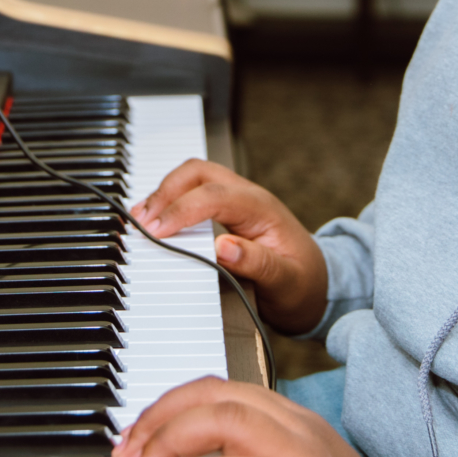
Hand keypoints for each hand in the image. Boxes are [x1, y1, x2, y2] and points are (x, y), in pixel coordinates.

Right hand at [129, 160, 329, 334]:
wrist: (317, 283)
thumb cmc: (303, 282)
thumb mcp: (287, 281)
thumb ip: (257, 264)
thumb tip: (223, 248)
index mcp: (262, 208)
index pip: (214, 195)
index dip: (182, 210)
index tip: (157, 231)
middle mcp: (248, 196)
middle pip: (199, 172)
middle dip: (166, 191)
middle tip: (143, 221)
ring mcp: (236, 199)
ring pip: (193, 176)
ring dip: (164, 192)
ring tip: (140, 217)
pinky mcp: (227, 208)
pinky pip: (194, 191)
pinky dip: (170, 199)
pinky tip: (155, 217)